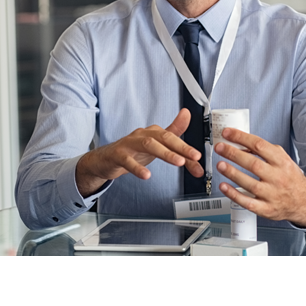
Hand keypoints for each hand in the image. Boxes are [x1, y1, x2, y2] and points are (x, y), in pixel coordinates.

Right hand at [75, 108, 202, 196]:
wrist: (106, 159)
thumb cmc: (133, 151)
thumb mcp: (156, 147)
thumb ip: (175, 140)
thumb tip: (191, 130)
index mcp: (153, 133)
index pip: (173, 138)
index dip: (187, 147)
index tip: (199, 157)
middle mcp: (143, 135)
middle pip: (163, 137)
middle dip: (180, 147)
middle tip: (194, 157)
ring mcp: (129, 143)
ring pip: (148, 144)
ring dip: (165, 153)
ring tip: (178, 162)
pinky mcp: (118, 154)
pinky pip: (128, 160)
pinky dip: (137, 168)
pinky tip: (146, 175)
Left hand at [214, 128, 305, 227]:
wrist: (304, 201)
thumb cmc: (290, 178)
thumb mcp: (282, 159)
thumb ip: (264, 151)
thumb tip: (241, 145)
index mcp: (281, 162)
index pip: (259, 145)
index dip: (241, 138)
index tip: (227, 133)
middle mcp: (278, 177)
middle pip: (253, 164)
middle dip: (233, 154)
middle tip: (220, 148)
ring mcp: (272, 194)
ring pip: (249, 183)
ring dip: (232, 173)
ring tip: (220, 164)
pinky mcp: (266, 209)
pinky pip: (248, 202)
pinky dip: (234, 194)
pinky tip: (223, 186)